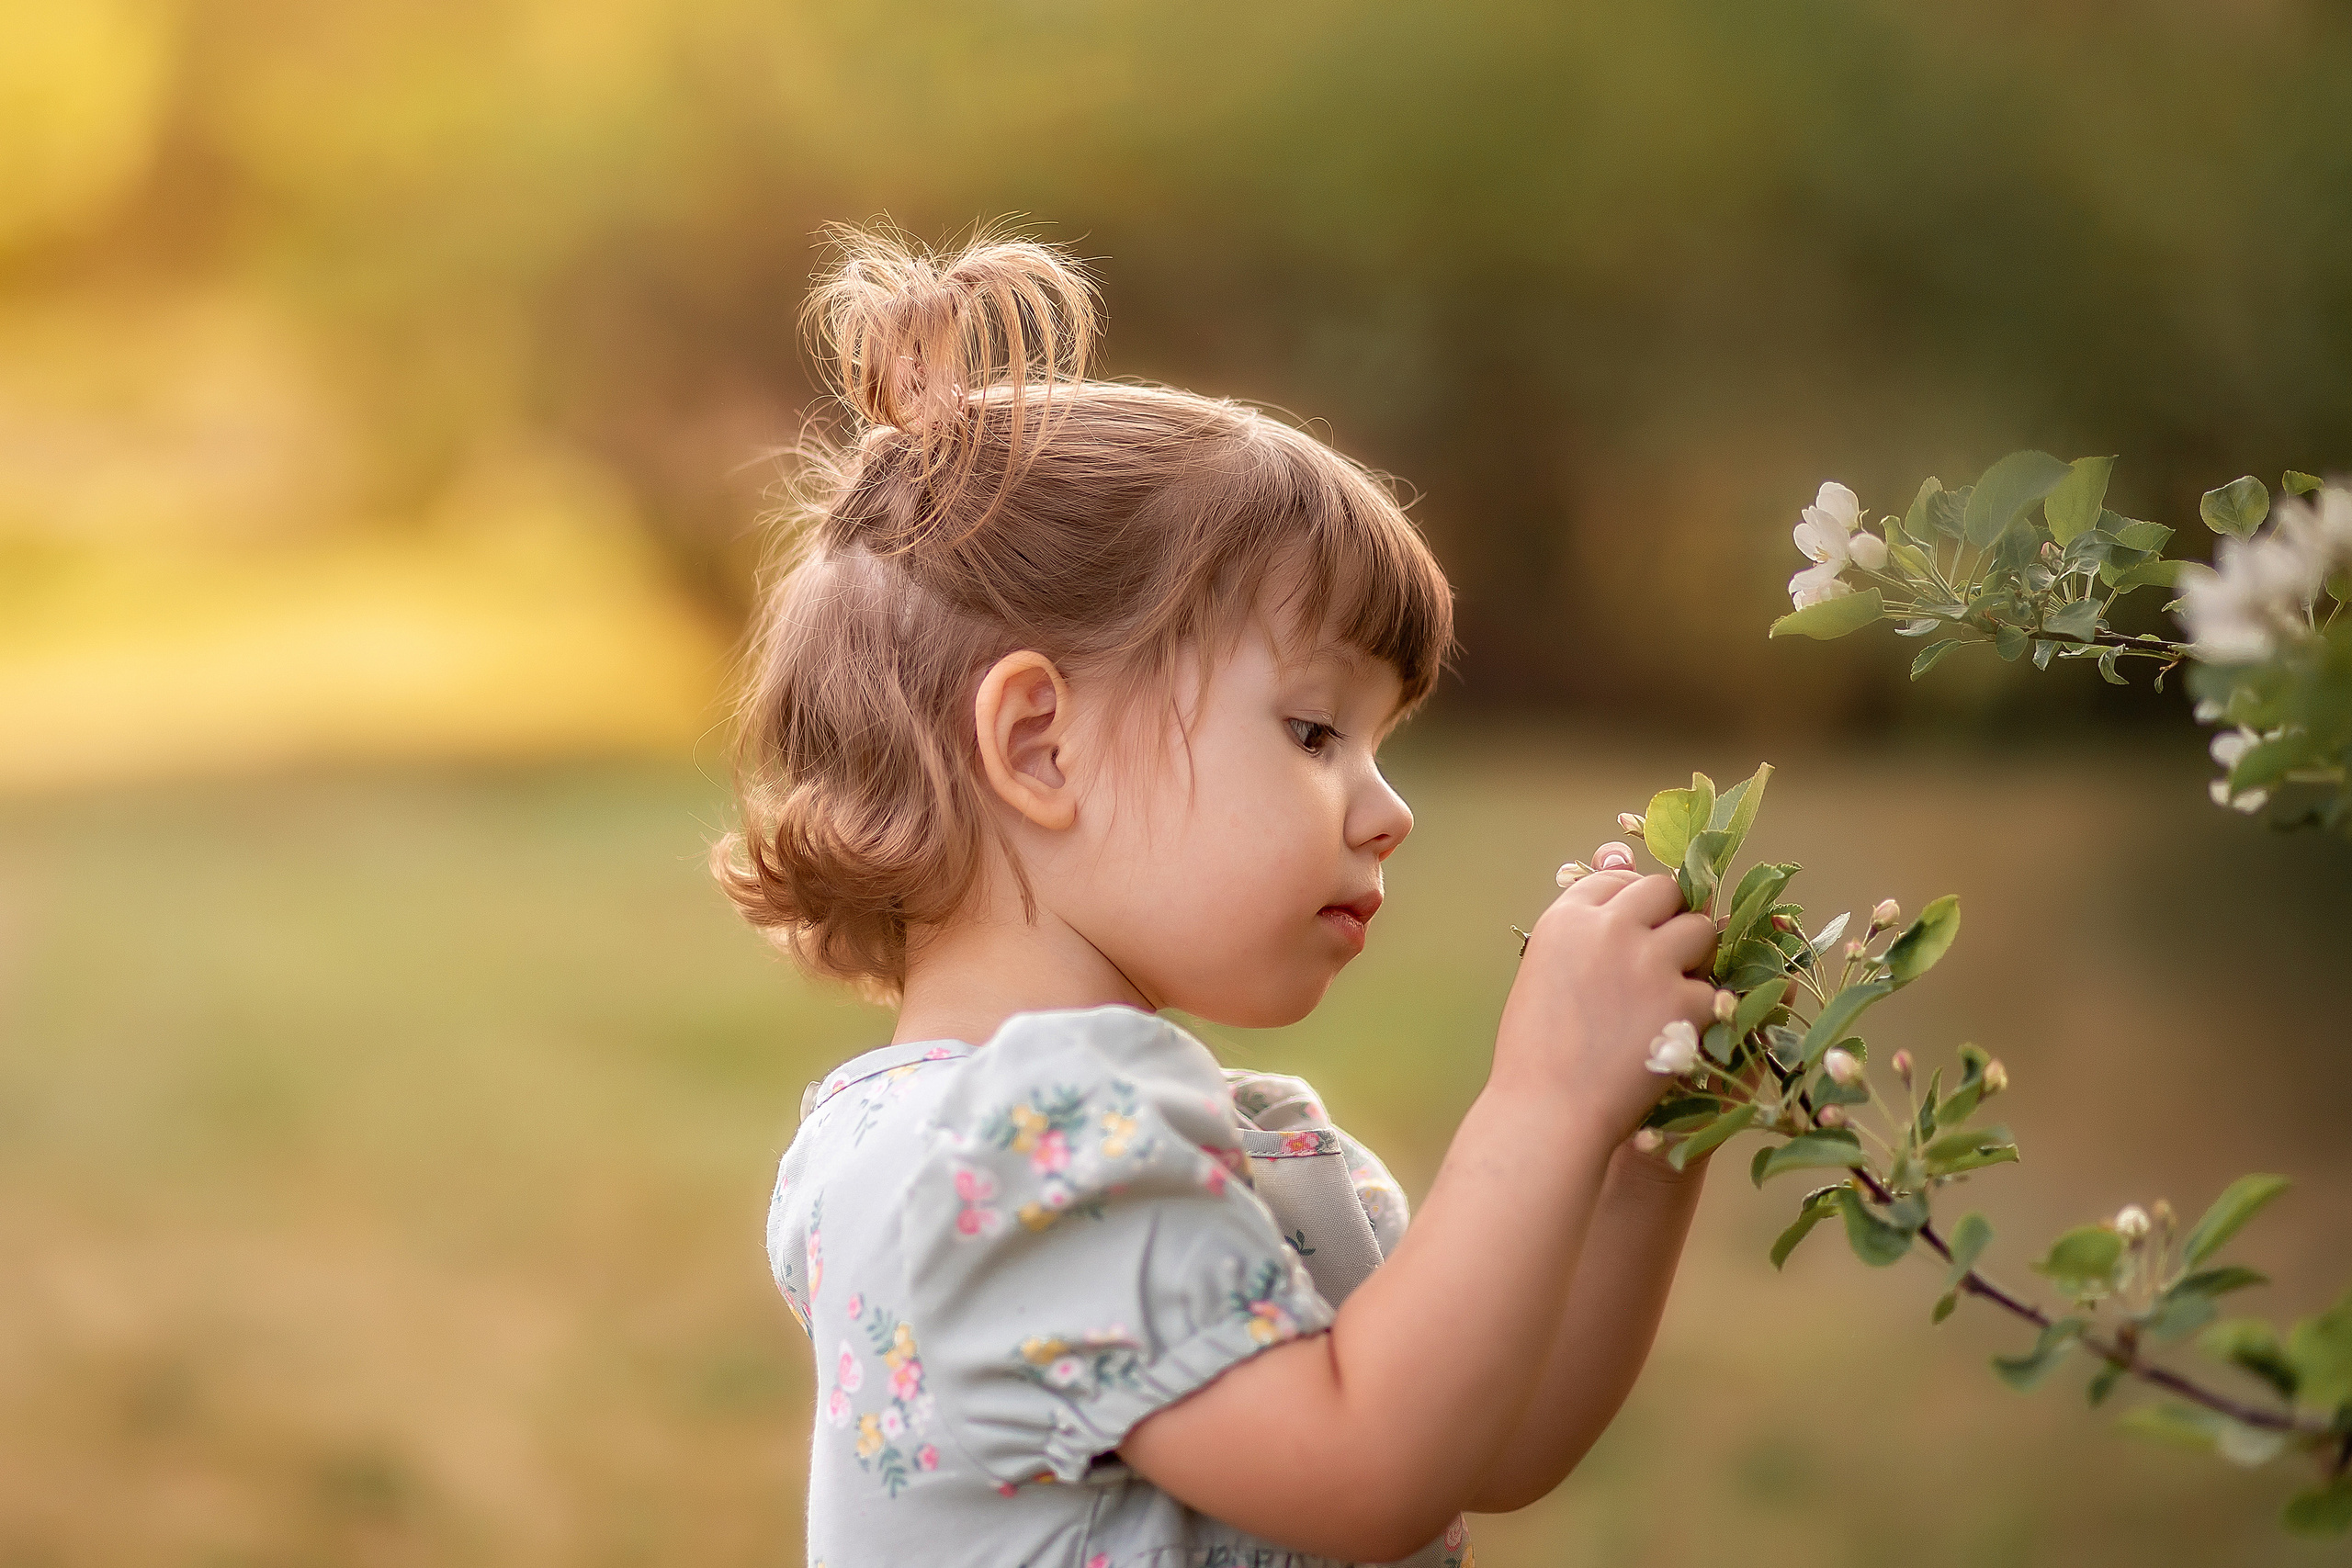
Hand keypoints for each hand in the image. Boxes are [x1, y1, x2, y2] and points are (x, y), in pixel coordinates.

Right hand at [1493, 841, 1717, 1139]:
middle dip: (1671, 920)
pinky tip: (1676, 1037)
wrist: (1546, 1115)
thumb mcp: (1545, 971)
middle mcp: (1608, 929)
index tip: (1630, 937)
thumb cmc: (1538, 1051)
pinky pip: (1714, 991)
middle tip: (1661, 963)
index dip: (1630, 907)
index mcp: (1565, 919)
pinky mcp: (1682, 1003)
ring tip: (1670, 999)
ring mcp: (1648, 963)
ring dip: (1695, 959)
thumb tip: (1620, 853)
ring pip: (1701, 930)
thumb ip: (1585, 922)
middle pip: (1665, 891)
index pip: (1615, 880)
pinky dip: (1703, 1015)